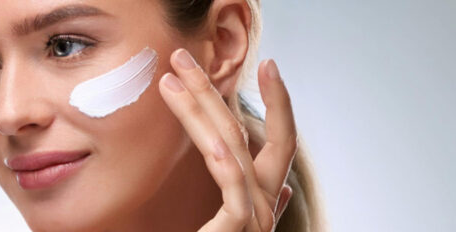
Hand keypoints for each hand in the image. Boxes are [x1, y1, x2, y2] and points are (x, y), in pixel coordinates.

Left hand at [157, 49, 296, 231]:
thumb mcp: (234, 225)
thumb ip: (255, 205)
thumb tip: (285, 191)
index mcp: (263, 199)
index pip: (280, 142)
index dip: (278, 101)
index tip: (268, 64)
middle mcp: (263, 205)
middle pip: (242, 135)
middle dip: (210, 90)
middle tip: (181, 58)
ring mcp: (254, 218)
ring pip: (230, 151)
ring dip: (199, 110)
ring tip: (170, 83)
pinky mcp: (238, 231)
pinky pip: (234, 191)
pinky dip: (227, 165)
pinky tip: (213, 143)